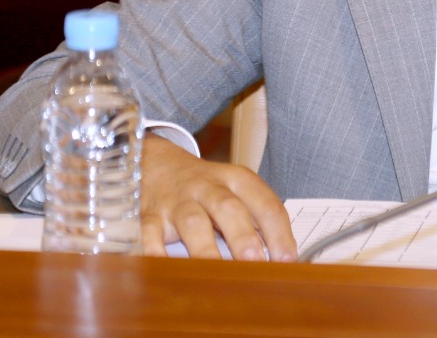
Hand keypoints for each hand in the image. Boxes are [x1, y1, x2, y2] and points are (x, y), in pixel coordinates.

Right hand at [139, 133, 296, 261]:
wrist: (156, 163)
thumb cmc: (203, 188)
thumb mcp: (232, 191)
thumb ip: (254, 219)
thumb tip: (280, 261)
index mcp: (236, 180)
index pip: (264, 202)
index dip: (279, 231)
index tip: (288, 260)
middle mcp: (207, 187)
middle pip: (228, 208)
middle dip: (243, 236)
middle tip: (255, 262)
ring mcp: (177, 201)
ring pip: (192, 221)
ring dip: (205, 248)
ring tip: (215, 274)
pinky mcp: (149, 215)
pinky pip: (149, 232)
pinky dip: (154, 251)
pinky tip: (163, 268)